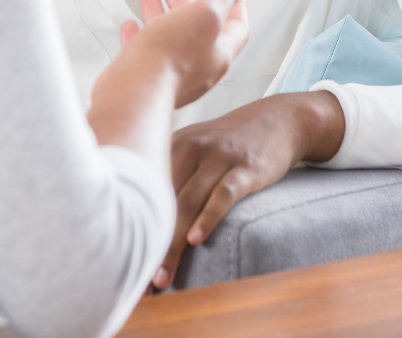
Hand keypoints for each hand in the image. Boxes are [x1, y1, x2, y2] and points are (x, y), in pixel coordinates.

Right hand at [118, 0, 250, 107]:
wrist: (136, 91)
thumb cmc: (172, 58)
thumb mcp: (206, 14)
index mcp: (219, 52)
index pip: (236, 25)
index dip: (236, 3)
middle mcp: (197, 66)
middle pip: (196, 29)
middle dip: (187, 3)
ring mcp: (170, 72)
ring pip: (168, 37)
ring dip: (160, 14)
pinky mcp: (146, 76)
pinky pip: (145, 52)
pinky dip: (139, 34)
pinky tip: (131, 25)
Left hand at [151, 90, 344, 288]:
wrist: (278, 119)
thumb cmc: (231, 141)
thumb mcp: (197, 145)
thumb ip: (171, 170)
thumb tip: (139, 212)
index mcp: (174, 144)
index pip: (146, 189)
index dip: (133, 227)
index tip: (123, 262)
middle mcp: (192, 148)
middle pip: (162, 200)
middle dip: (149, 243)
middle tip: (138, 281)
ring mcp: (219, 157)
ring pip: (188, 202)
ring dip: (174, 243)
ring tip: (163, 277)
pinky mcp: (245, 167)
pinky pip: (223, 194)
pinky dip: (208, 217)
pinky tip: (197, 239)